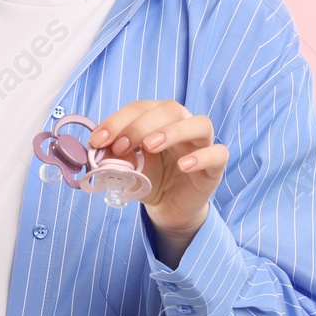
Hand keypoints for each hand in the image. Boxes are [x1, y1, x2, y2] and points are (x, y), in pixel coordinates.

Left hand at [88, 99, 225, 241]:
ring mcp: (202, 145)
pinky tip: (184, 165)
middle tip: (121, 146)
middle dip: (141, 125)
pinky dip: (202, 157)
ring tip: (150, 147)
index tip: (98, 140)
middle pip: (170, 109)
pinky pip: (218, 154)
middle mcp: (183, 125)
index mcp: (160, 119)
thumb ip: (114, 156)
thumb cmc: (149, 179)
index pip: (141, 108)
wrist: (167, 207)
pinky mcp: (215, 167)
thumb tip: (98, 149)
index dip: (118, 120)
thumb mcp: (126, 167)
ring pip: (200, 124)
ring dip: (172, 131)